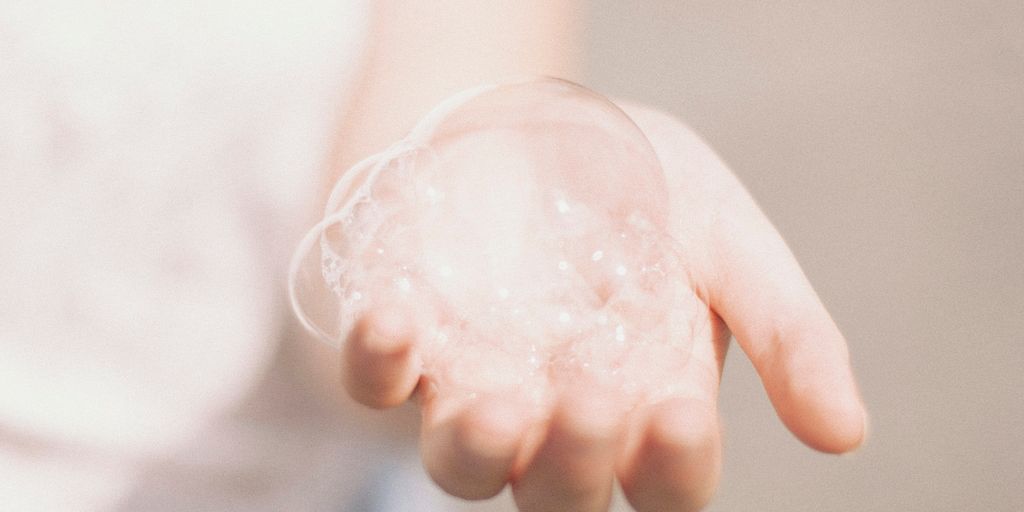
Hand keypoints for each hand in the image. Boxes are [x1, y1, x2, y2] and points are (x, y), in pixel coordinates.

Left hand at [338, 103, 866, 511]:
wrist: (544, 124)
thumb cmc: (645, 190)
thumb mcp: (731, 240)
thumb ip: (786, 332)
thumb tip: (847, 435)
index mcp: (648, 404)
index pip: (665, 477)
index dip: (672, 464)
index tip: (680, 411)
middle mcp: (558, 415)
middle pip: (560, 490)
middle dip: (574, 459)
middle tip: (590, 393)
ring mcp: (476, 383)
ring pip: (462, 465)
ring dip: (476, 448)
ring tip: (497, 403)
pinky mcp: (408, 343)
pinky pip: (375, 383)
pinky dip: (378, 362)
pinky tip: (398, 317)